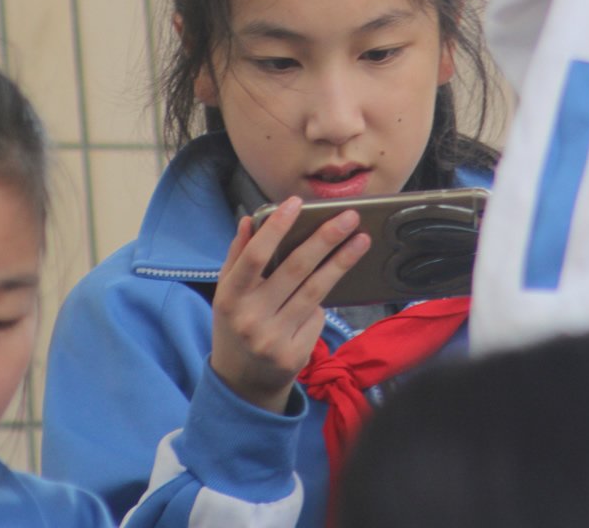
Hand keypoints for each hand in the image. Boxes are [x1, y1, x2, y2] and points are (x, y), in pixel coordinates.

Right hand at [210, 197, 369, 413]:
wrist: (242, 384)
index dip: (276, 228)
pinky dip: (322, 302)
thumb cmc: (235, 326)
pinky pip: (317, 317)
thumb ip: (237, 256)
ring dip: (341, 262)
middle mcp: (251, 319)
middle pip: (295, 270)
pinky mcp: (295, 355)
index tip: (296, 203)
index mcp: (230, 297)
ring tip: (361, 240)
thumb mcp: (226, 293)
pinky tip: (326, 291)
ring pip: (315, 292)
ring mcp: (274, 339)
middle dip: (325, 239)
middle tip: (349, 217)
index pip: (255, 256)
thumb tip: (249, 220)